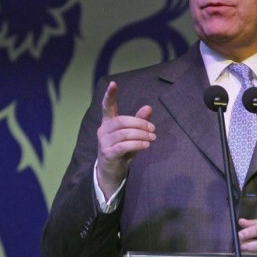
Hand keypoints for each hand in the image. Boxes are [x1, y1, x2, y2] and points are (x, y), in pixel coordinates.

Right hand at [95, 81, 154, 196]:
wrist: (112, 173)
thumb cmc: (122, 151)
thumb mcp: (133, 135)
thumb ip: (139, 121)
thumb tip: (148, 107)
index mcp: (108, 123)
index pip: (107, 106)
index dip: (110, 95)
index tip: (113, 83)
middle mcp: (103, 130)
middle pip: (121, 121)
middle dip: (139, 123)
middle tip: (153, 128)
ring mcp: (104, 142)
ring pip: (124, 133)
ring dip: (141, 134)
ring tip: (152, 137)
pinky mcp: (108, 154)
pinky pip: (124, 146)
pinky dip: (137, 144)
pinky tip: (146, 145)